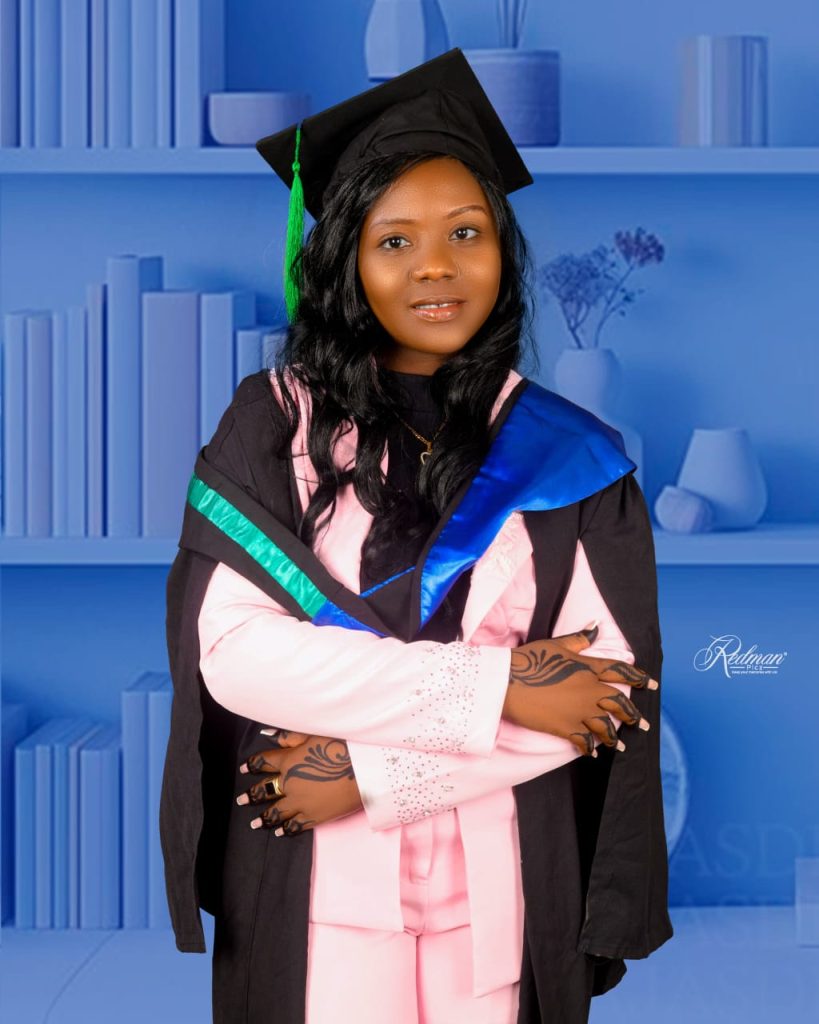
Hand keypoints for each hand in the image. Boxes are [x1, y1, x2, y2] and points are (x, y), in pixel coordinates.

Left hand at [236, 730, 362, 834]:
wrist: (362, 769)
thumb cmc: (340, 746)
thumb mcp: (314, 734)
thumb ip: (291, 736)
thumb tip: (271, 736)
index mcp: (289, 761)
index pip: (264, 762)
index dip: (253, 764)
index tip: (245, 768)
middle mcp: (290, 783)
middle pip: (265, 790)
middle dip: (252, 795)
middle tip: (242, 800)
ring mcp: (301, 802)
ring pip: (277, 812)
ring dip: (264, 818)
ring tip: (255, 823)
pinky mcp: (314, 816)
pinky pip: (296, 825)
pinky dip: (286, 828)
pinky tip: (281, 831)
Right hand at [502, 622, 657, 757]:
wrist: (507, 681)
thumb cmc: (530, 659)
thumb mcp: (556, 645)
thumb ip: (579, 638)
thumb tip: (596, 626)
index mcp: (587, 668)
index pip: (619, 671)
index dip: (638, 677)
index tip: (652, 685)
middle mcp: (588, 691)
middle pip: (618, 702)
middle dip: (631, 714)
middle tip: (641, 724)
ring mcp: (578, 711)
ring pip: (605, 726)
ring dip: (614, 736)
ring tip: (620, 745)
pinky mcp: (565, 727)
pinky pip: (584, 740)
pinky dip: (590, 748)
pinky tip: (594, 753)